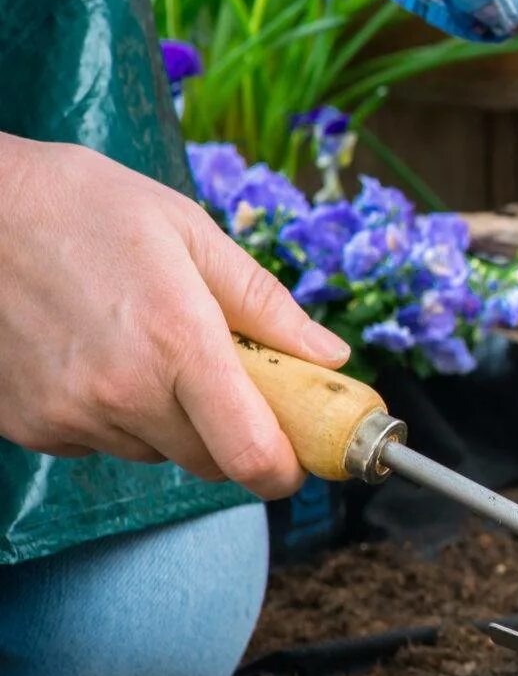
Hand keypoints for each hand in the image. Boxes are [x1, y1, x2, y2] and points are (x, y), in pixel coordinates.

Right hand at [0, 135, 347, 498]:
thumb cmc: (85, 206)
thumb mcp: (192, 233)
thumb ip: (267, 305)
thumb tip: (329, 354)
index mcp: (178, 342)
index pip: (250, 454)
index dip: (286, 469)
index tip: (301, 455)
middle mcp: (123, 393)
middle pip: (210, 461)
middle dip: (236, 433)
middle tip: (231, 379)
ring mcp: (69, 414)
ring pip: (154, 451)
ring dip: (171, 420)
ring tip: (146, 346)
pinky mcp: (28, 424)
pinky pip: (98, 442)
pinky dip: (114, 415)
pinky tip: (97, 356)